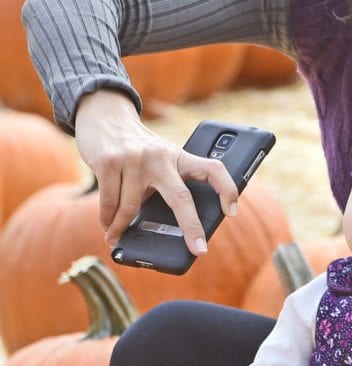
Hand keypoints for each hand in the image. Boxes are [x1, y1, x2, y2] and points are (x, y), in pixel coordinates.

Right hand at [74, 90, 239, 254]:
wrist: (105, 115)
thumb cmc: (138, 147)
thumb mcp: (161, 159)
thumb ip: (168, 183)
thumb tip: (168, 227)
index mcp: (179, 157)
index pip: (212, 169)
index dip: (227, 189)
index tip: (231, 212)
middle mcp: (160, 157)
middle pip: (181, 198)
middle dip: (191, 227)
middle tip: (198, 250)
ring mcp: (134, 159)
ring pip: (132, 209)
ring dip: (123, 229)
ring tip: (118, 239)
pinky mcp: (109, 162)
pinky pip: (109, 203)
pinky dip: (107, 220)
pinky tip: (108, 229)